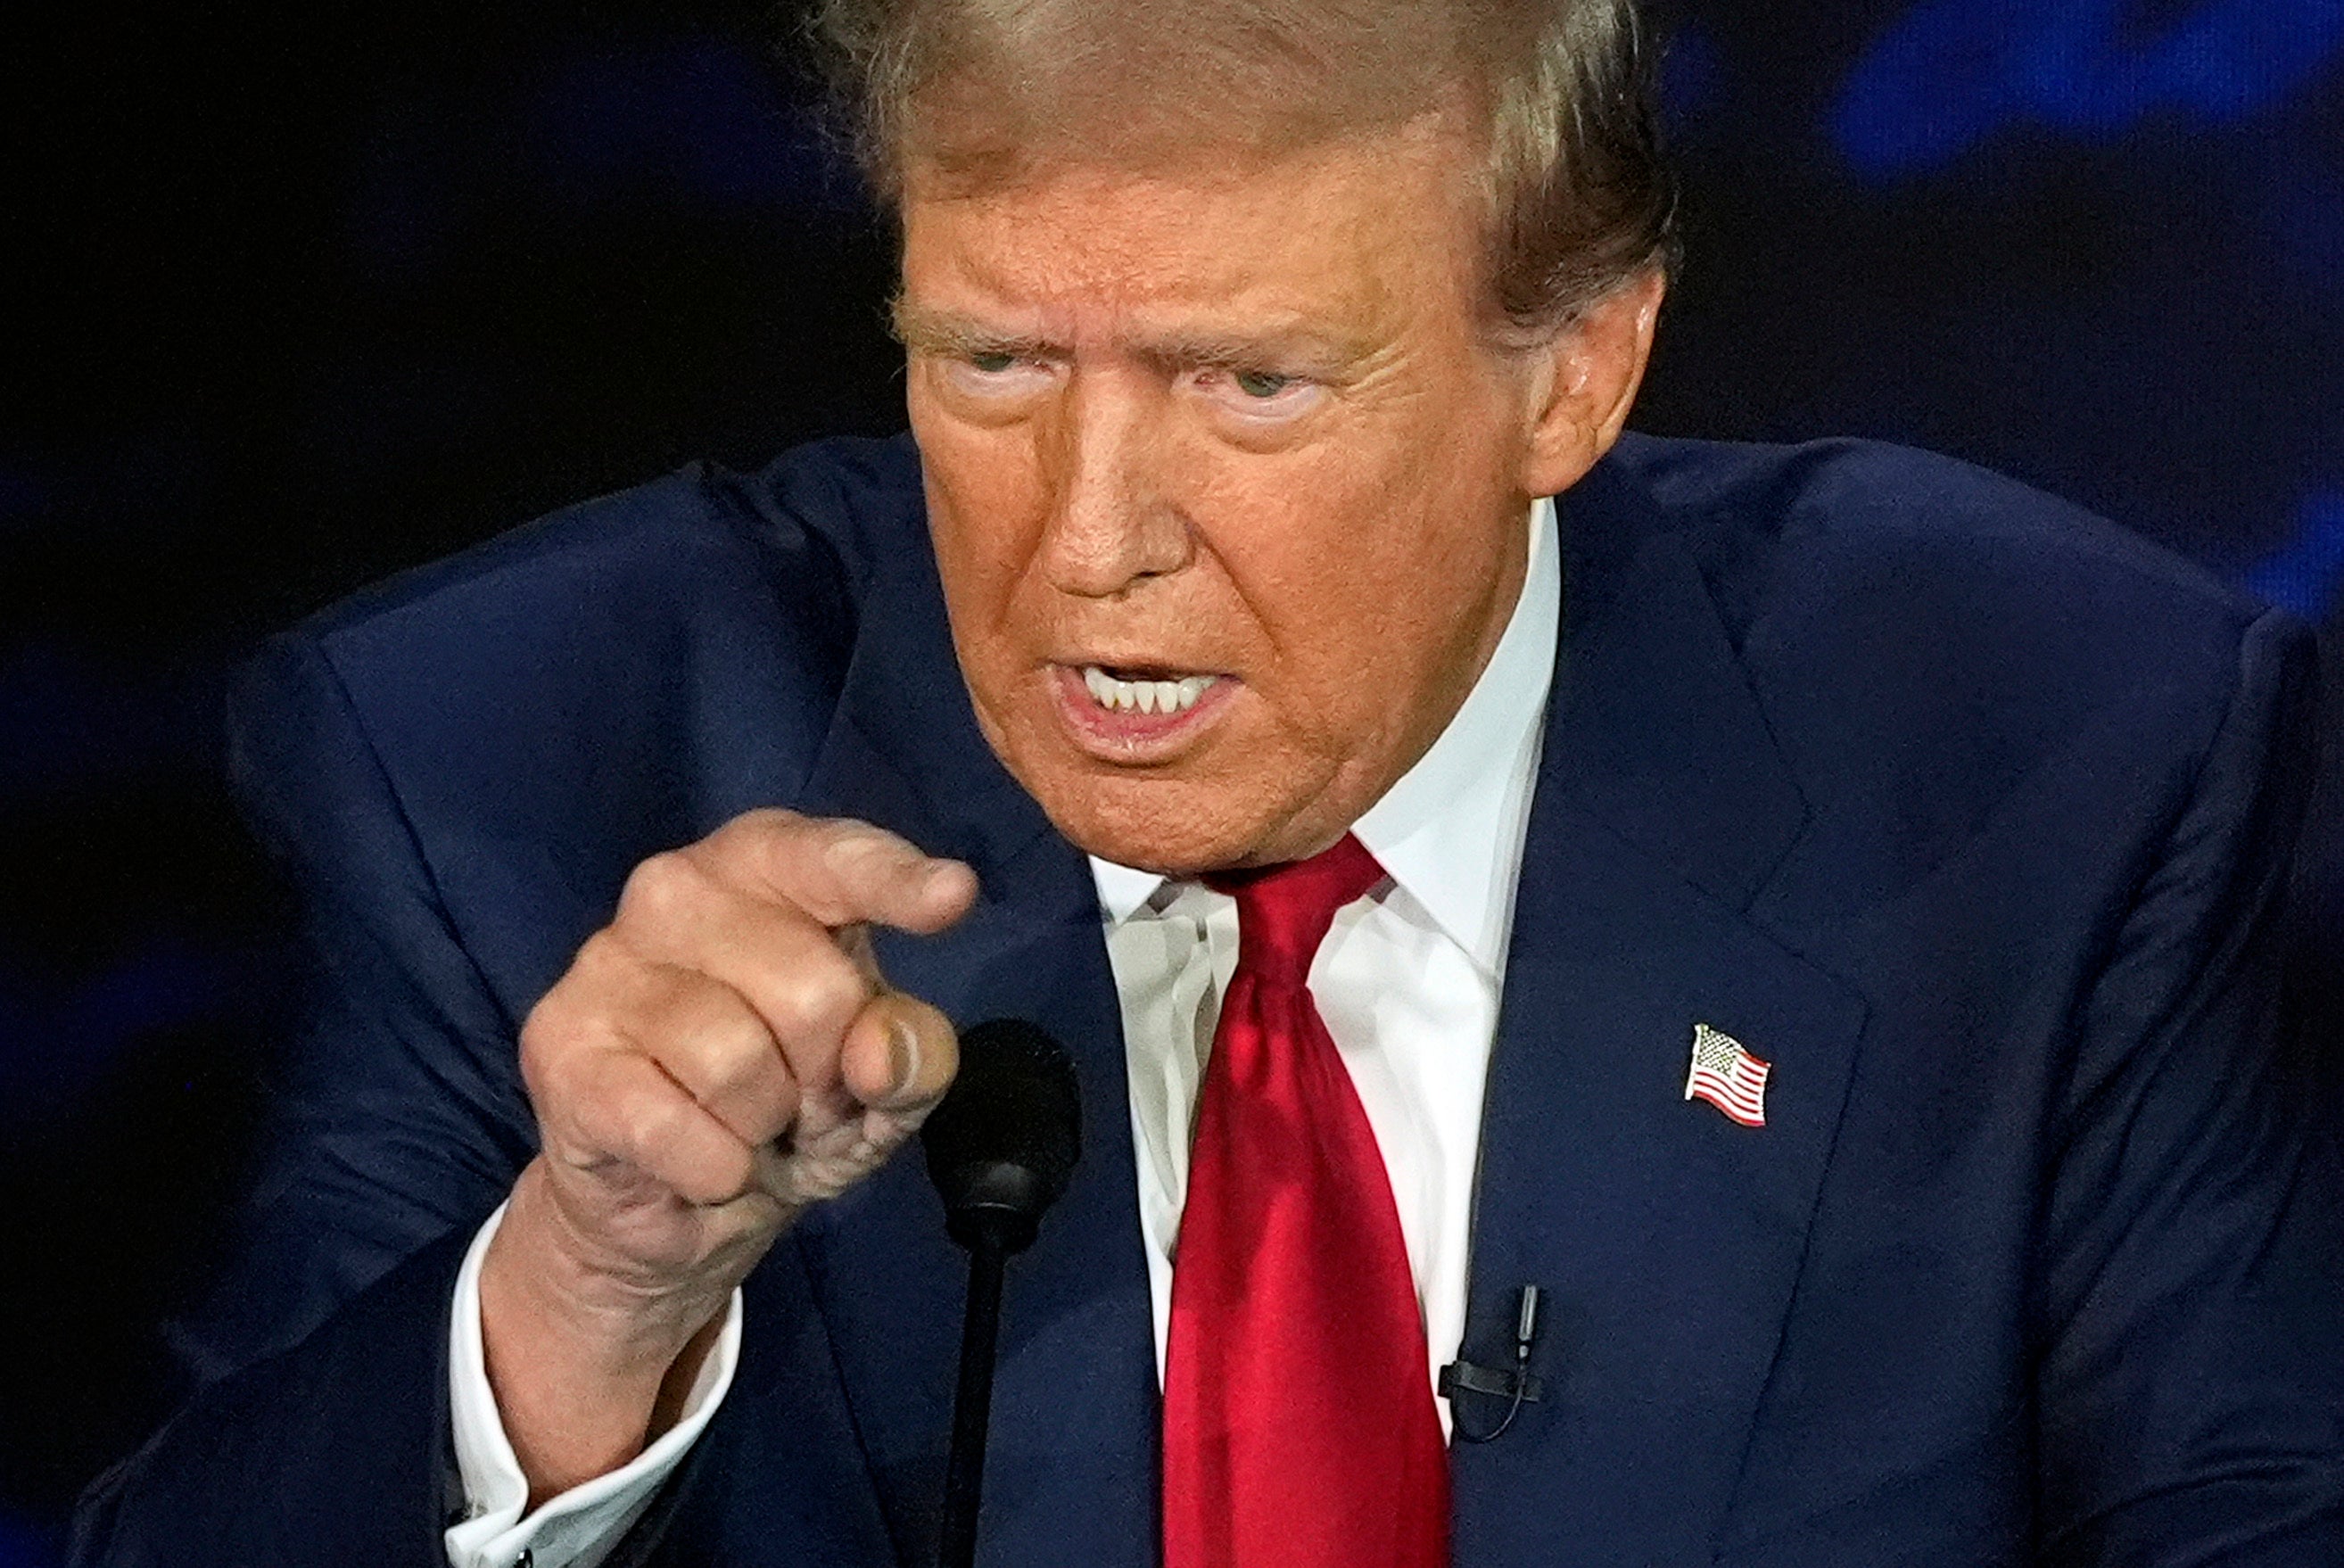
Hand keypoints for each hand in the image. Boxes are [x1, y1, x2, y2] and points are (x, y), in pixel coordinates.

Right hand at [479, 808, 975, 1499]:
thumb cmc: (792, 1109)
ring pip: (737, 1062)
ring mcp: (606, 963)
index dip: (893, 878)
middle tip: (801, 1098)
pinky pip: (677, 1129)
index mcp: (764, 866)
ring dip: (764, 1125)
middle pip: (811, 988)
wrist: (674, 1205)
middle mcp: (676, 889)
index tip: (954, 896)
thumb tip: (879, 1048)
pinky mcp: (560, 1047)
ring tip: (743, 1124)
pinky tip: (695, 1159)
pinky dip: (713, 1169)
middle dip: (827, 1073)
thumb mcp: (884, 1085)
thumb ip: (914, 1053)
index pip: (830, 857)